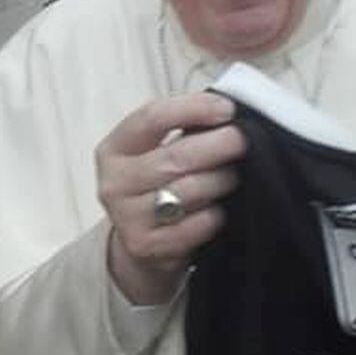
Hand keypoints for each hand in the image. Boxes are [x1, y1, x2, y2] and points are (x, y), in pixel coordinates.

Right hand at [95, 91, 245, 304]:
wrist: (141, 245)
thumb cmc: (159, 186)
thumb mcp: (156, 152)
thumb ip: (183, 129)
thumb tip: (227, 113)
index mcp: (115, 149)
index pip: (152, 118)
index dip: (192, 108)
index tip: (226, 109)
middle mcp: (114, 183)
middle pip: (174, 156)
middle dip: (217, 145)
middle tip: (242, 140)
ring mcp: (127, 217)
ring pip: (188, 190)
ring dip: (220, 181)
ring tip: (231, 178)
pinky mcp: (146, 246)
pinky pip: (195, 224)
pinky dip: (214, 215)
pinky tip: (218, 210)